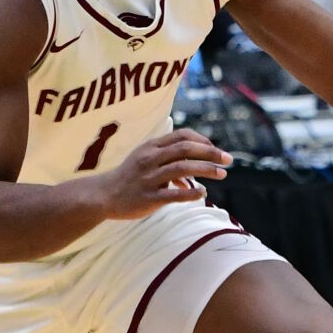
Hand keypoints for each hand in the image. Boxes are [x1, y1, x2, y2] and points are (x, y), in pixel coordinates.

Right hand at [93, 130, 231, 220]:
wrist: (104, 195)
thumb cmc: (129, 177)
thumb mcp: (145, 160)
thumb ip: (169, 161)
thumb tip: (192, 174)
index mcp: (151, 147)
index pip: (182, 136)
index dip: (202, 140)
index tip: (215, 149)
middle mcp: (150, 159)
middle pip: (185, 149)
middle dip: (210, 153)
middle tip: (228, 159)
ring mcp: (149, 178)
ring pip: (182, 169)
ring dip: (206, 170)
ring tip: (222, 174)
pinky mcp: (148, 197)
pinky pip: (173, 194)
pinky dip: (191, 193)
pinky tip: (203, 194)